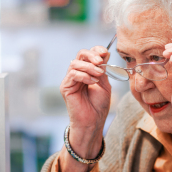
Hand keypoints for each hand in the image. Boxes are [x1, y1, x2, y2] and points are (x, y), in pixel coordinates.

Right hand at [60, 46, 110, 170]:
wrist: (93, 121)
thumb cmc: (98, 105)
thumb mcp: (104, 83)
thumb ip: (103, 69)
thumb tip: (105, 52)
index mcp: (87, 71)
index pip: (88, 54)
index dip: (96, 50)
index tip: (106, 53)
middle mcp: (77, 73)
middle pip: (80, 55)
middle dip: (92, 55)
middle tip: (101, 62)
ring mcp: (70, 80)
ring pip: (75, 63)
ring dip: (89, 67)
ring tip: (99, 75)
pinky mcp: (65, 87)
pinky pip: (73, 74)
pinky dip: (84, 76)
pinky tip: (93, 82)